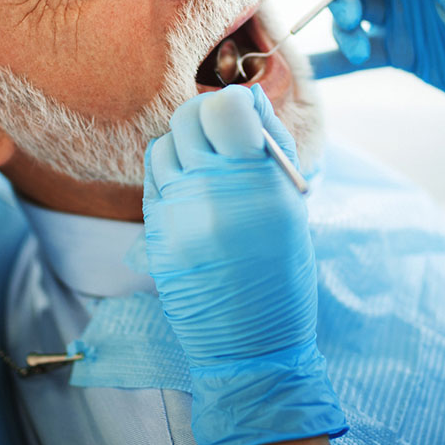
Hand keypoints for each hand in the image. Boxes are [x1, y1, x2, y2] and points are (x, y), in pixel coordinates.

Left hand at [143, 84, 345, 444]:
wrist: (250, 345)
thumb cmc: (282, 274)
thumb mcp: (291, 207)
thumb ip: (270, 150)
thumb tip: (247, 99)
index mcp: (256, 187)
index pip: (223, 109)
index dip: (234, 103)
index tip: (245, 116)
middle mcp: (210, 196)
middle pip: (187, 118)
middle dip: (207, 117)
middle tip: (225, 136)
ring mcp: (176, 214)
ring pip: (164, 144)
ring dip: (186, 144)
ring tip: (209, 169)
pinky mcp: (154, 233)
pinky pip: (153, 178)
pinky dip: (170, 172)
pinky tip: (192, 191)